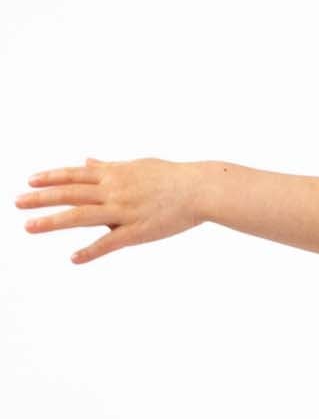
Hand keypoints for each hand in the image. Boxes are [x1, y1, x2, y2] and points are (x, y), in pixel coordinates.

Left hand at [15, 156, 203, 263]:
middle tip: (17, 202)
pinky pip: (109, 243)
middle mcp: (113, 191)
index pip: (74, 175)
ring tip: (29, 226)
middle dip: (40, 198)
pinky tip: (73, 258)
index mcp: (113, 175)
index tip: (29, 180)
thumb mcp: (136, 166)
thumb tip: (86, 160)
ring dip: (52, 221)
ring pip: (81, 216)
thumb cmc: (172, 177)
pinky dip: (90, 251)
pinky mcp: (138, 231)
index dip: (50, 177)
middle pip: (69, 194)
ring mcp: (124, 211)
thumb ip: (109, 166)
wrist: (199, 188)